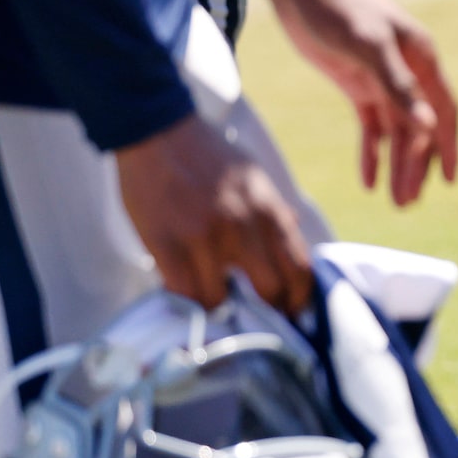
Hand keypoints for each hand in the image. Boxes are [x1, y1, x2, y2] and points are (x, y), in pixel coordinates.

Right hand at [116, 113, 313, 311]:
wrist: (158, 132)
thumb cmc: (208, 155)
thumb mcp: (254, 177)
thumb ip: (274, 210)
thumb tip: (294, 233)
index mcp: (269, 210)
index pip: (299, 268)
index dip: (299, 300)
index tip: (294, 315)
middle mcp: (243, 227)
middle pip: (270, 291)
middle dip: (267, 314)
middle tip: (259, 325)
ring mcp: (203, 237)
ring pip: (220, 300)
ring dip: (219, 309)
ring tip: (216, 307)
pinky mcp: (165, 244)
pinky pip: (182, 292)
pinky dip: (187, 303)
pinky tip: (188, 298)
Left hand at [263, 0, 457, 203]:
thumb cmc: (338, 7)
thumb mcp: (369, 47)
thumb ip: (400, 87)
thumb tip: (430, 127)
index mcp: (422, 58)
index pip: (444, 111)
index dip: (449, 146)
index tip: (450, 182)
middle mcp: (409, 70)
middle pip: (420, 127)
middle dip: (417, 166)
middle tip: (408, 204)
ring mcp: (382, 77)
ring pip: (397, 130)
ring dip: (397, 165)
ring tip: (394, 201)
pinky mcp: (356, 82)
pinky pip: (370, 125)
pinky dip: (372, 152)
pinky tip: (368, 180)